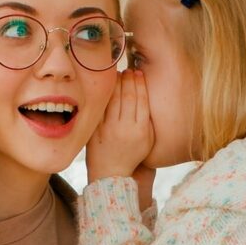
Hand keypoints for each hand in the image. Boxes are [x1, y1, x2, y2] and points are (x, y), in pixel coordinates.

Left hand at [87, 69, 154, 184]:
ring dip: (117, 83)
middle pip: (128, 96)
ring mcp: (109, 128)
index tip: (139, 74)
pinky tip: (108, 86)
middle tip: (130, 70)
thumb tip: (145, 95)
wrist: (112, 173)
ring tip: (120, 74)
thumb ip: (148, 120)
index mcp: (141, 130)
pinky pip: (101, 107)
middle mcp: (126, 128)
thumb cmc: (132, 155)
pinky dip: (105, 94)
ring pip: (114, 99)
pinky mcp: (97, 129)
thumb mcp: (148, 141)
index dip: (140, 84)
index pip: (142, 100)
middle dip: (129, 80)